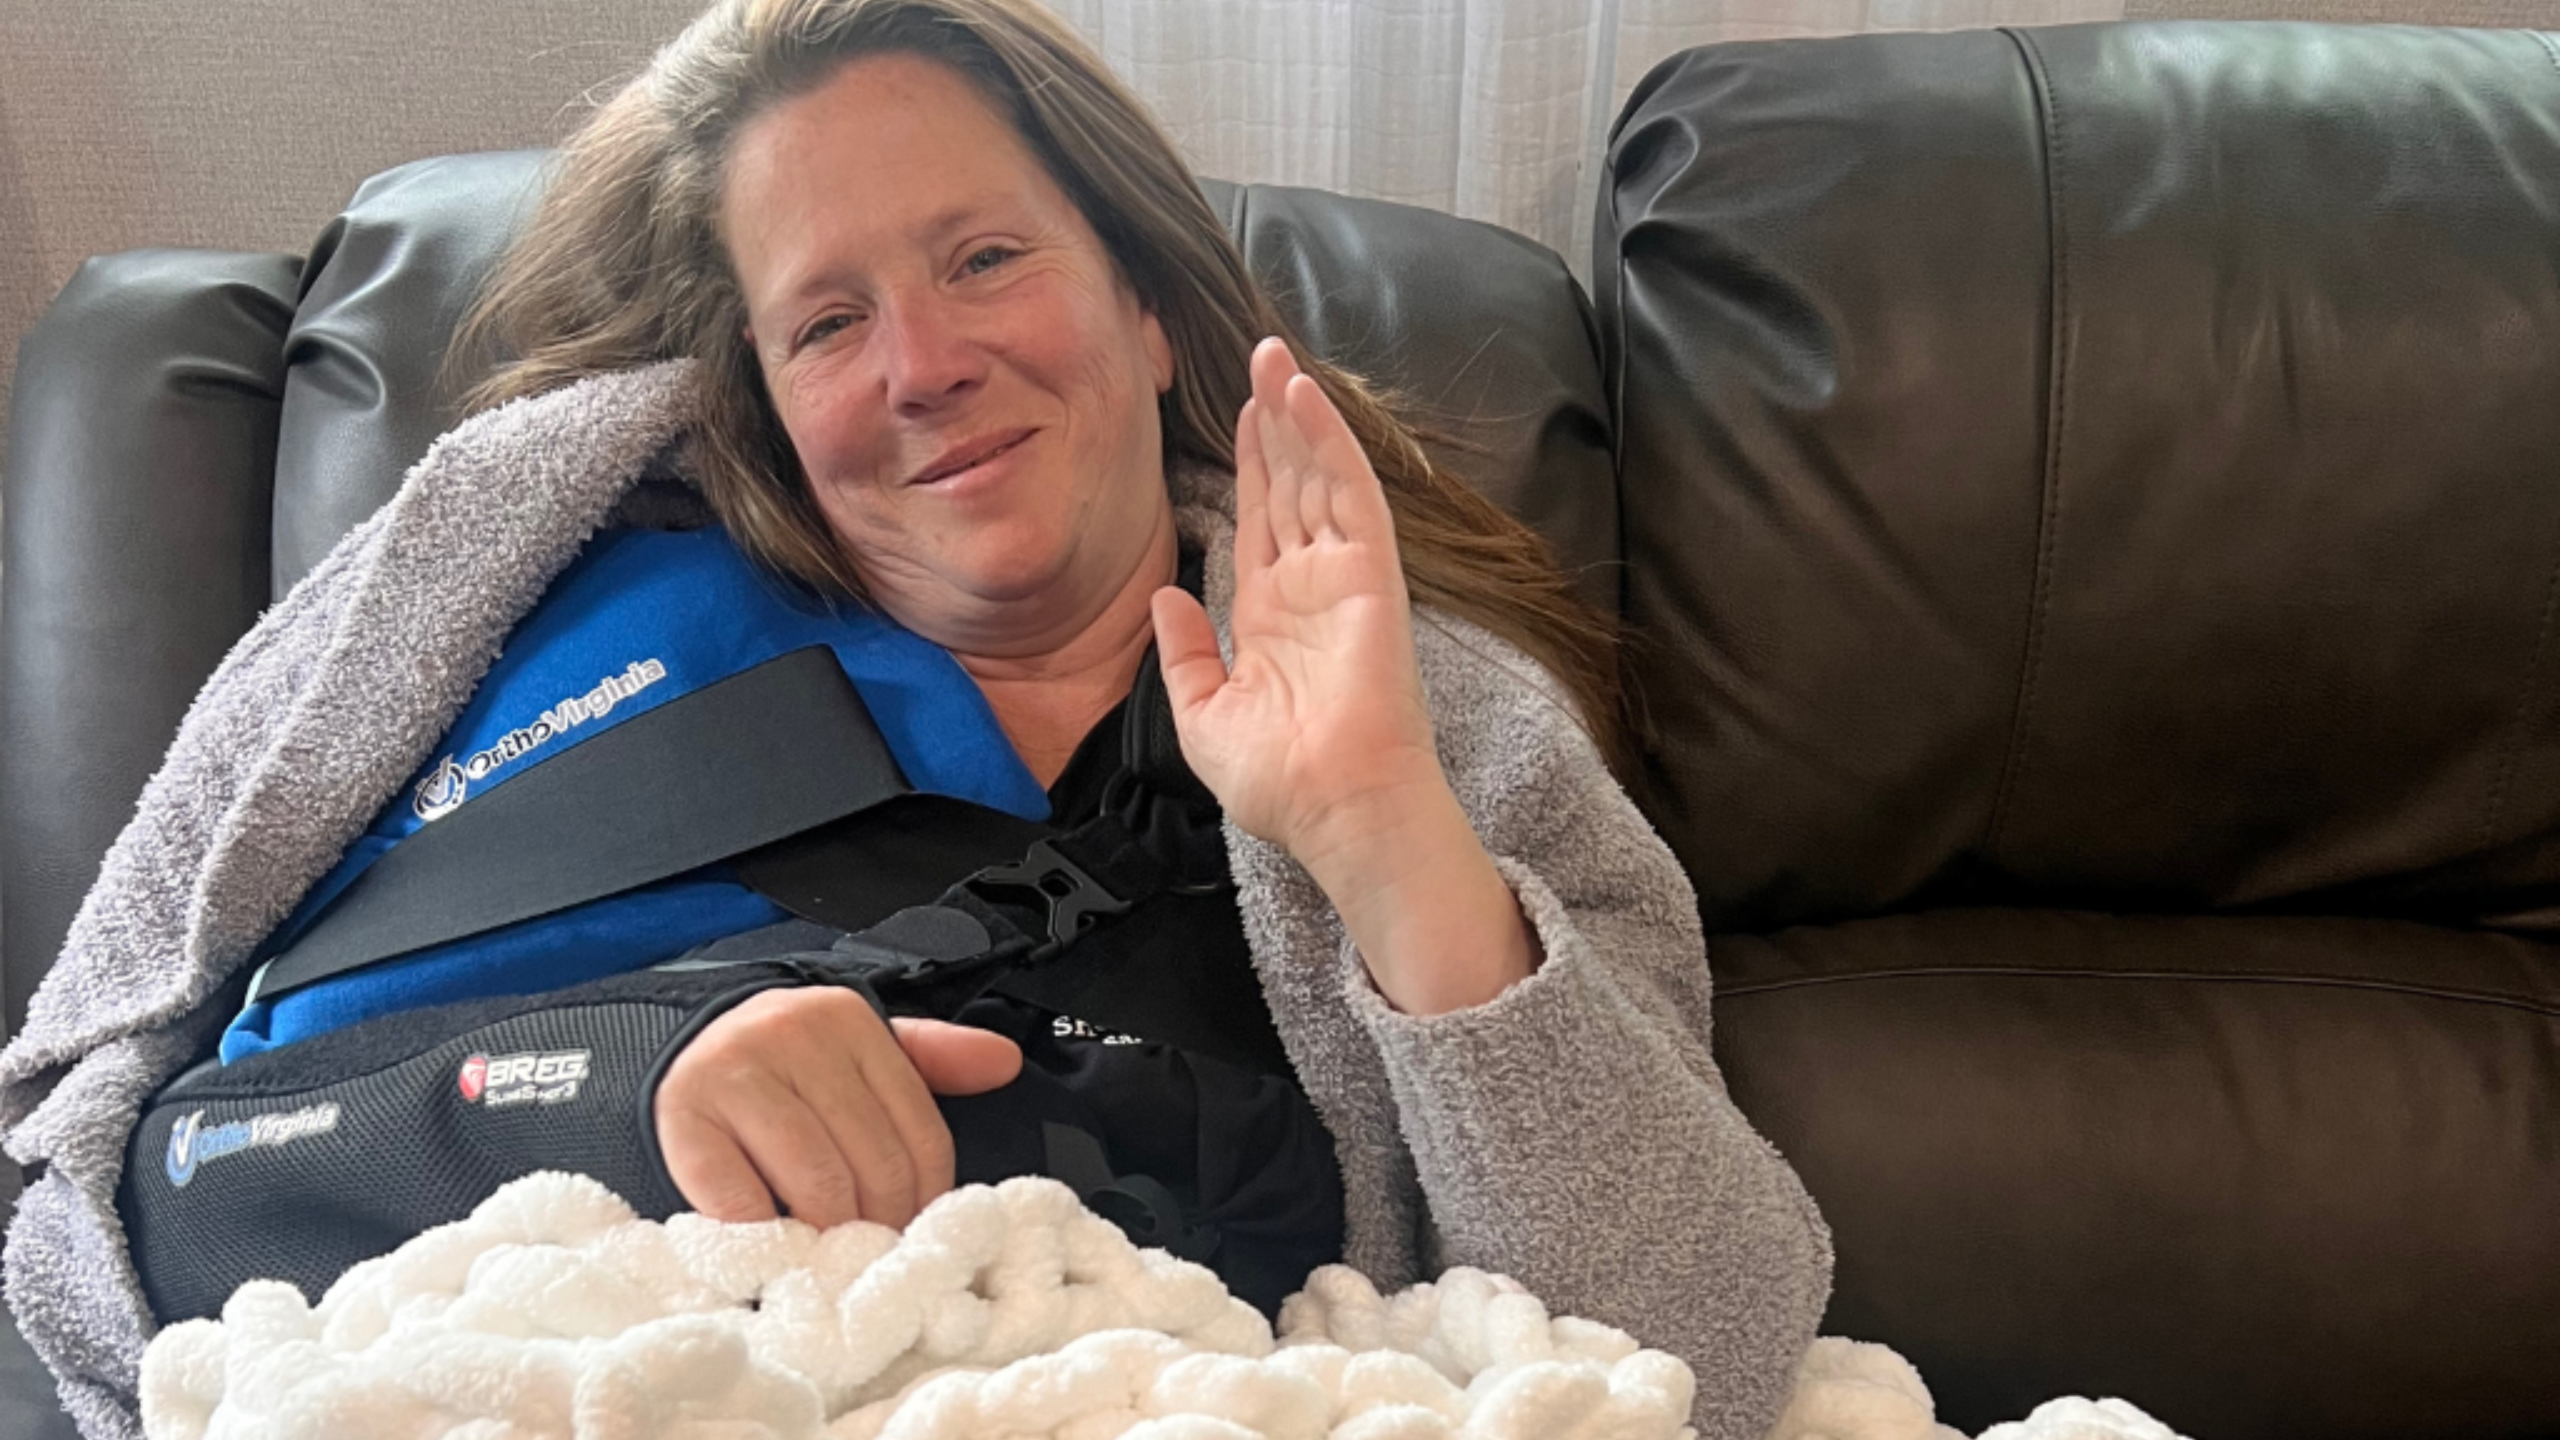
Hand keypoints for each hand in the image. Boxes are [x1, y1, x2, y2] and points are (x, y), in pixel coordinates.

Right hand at [653, 987, 1020, 1228]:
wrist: (685, 1046)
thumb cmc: (787, 1061)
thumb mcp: (859, 1047)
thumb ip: (931, 1058)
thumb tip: (1003, 1061)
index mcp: (849, 1021)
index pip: (918, 1133)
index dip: (924, 1198)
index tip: (913, 1229)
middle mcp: (793, 1036)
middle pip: (872, 1163)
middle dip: (879, 1223)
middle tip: (871, 1253)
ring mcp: (735, 1074)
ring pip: (817, 1183)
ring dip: (829, 1235)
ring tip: (830, 1253)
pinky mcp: (685, 1118)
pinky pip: (742, 1199)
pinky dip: (764, 1233)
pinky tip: (773, 1238)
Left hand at [1150, 337, 1446, 864]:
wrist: (1336, 812)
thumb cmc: (1281, 784)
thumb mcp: (1204, 717)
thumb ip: (1183, 654)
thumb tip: (1163, 595)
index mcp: (1272, 617)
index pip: (1260, 520)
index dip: (1252, 463)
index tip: (1242, 410)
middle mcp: (1310, 587)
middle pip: (1290, 484)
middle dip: (1274, 420)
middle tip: (1259, 355)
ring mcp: (1344, 577)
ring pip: (1319, 476)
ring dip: (1299, 416)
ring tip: (1275, 356)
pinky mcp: (1373, 577)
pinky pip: (1351, 495)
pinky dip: (1330, 443)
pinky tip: (1305, 398)